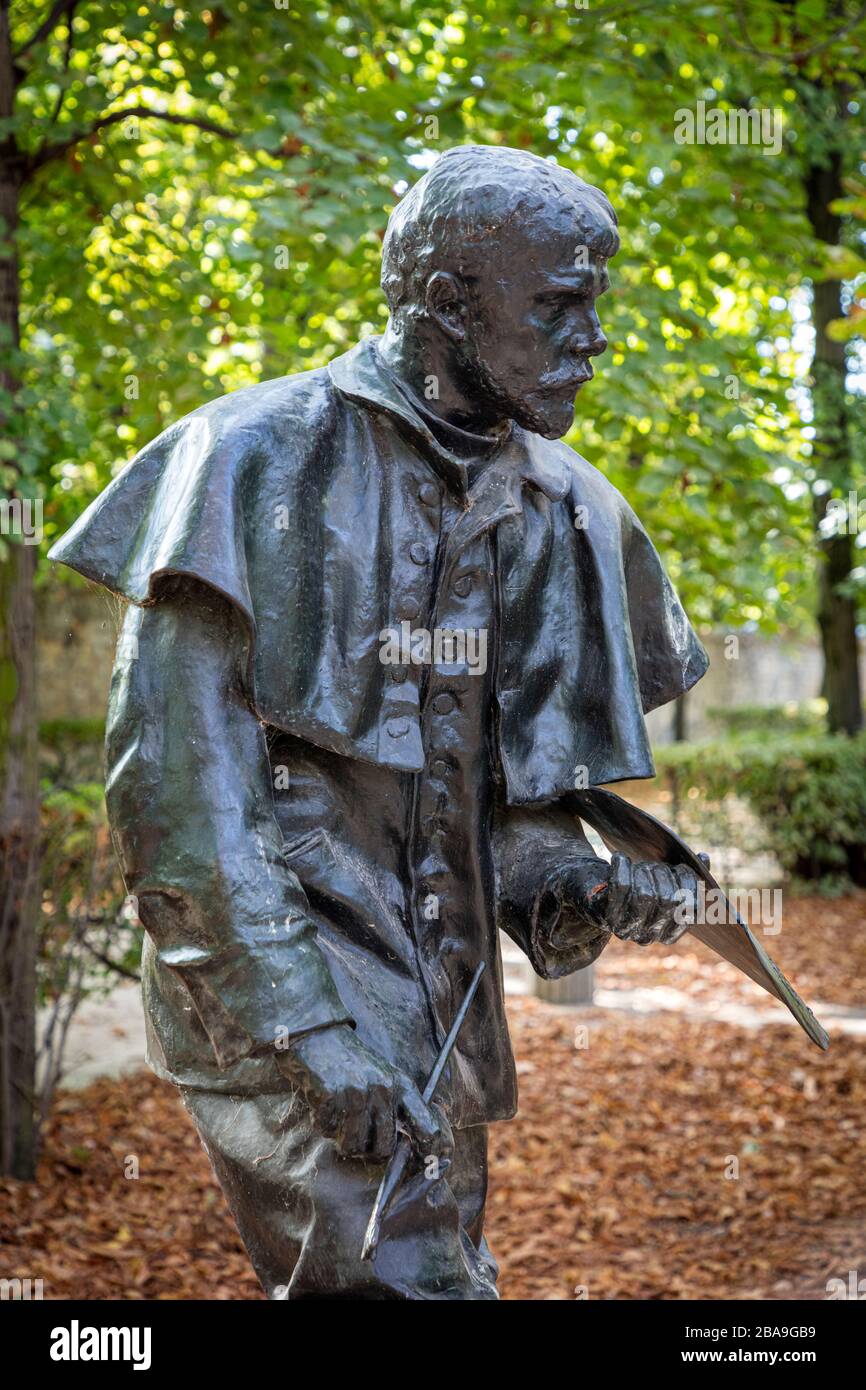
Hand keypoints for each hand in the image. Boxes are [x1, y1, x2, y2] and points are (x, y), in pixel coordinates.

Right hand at [277, 1024, 447, 1162]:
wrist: (319, 1035)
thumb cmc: (351, 1063)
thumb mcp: (384, 1077)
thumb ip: (396, 1108)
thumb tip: (407, 1152)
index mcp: (402, 1085)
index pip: (427, 1127)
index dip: (429, 1152)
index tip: (428, 1169)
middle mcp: (384, 1089)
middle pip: (383, 1149)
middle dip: (367, 1150)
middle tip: (355, 1134)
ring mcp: (358, 1092)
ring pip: (354, 1147)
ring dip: (341, 1138)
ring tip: (337, 1115)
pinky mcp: (333, 1095)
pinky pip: (328, 1131)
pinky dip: (322, 1124)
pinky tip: (323, 1103)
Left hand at [600, 851, 709, 945]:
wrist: (589, 894)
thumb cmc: (632, 888)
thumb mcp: (661, 883)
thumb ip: (686, 875)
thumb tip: (703, 859)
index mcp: (667, 933)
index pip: (690, 911)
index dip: (689, 886)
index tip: (682, 869)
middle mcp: (648, 936)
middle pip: (668, 900)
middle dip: (666, 875)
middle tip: (656, 865)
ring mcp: (626, 927)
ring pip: (645, 895)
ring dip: (645, 872)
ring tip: (640, 865)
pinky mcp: (606, 914)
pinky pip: (620, 888)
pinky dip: (622, 868)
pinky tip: (620, 858)